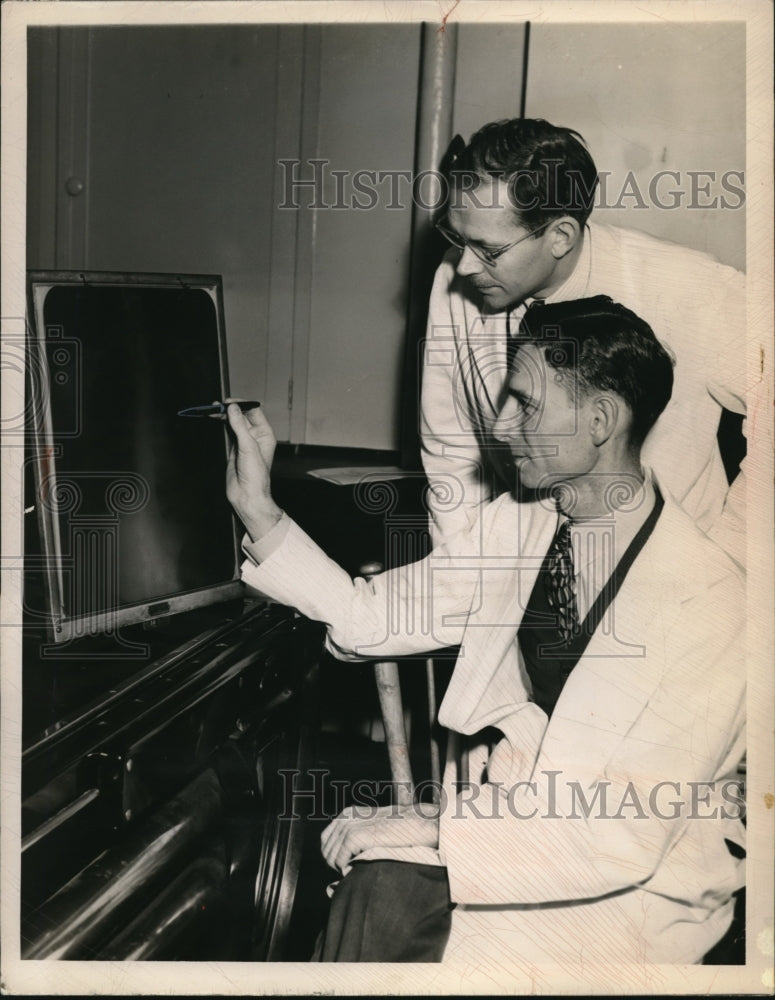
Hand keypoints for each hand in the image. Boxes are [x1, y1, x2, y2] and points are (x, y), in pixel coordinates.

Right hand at [225, 401, 282, 540]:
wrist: (247, 495)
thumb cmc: (255, 475)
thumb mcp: (248, 447)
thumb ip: (239, 426)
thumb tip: (233, 408)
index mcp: (264, 434)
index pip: (254, 411)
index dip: (242, 404)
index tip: (229, 401)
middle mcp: (255, 437)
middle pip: (242, 415)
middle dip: (230, 408)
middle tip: (217, 404)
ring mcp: (244, 442)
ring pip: (233, 423)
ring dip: (224, 415)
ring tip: (212, 409)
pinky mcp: (234, 448)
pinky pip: (227, 432)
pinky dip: (221, 424)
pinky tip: (214, 419)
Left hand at [320, 801, 438, 872]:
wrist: (420, 824)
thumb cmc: (401, 832)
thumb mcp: (374, 830)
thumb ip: (355, 840)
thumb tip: (337, 864)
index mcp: (348, 814)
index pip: (326, 840)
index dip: (333, 856)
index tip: (347, 865)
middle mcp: (346, 817)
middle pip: (326, 850)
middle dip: (336, 864)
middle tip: (353, 870)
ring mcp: (351, 826)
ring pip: (331, 856)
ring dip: (341, 868)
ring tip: (358, 870)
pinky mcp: (357, 836)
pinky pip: (340, 858)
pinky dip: (346, 868)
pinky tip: (359, 868)